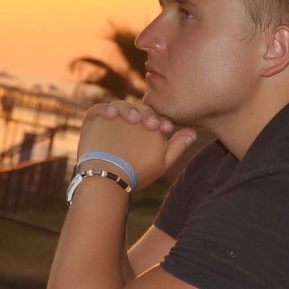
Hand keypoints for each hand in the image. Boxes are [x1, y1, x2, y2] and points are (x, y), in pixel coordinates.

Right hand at [77, 104, 196, 190]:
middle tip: (151, 125)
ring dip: (127, 110)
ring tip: (132, 119)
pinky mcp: (94, 121)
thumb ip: (178, 146)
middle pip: (139, 109)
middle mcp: (129, 122)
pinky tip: (112, 115)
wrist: (109, 182)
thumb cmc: (137, 173)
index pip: (155, 117)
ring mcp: (112, 120)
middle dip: (147, 115)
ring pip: (121, 106)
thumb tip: (194, 133)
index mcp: (146, 128)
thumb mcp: (162, 162)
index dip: (161, 120)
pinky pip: (99, 109)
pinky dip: (105, 109)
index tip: (166, 128)